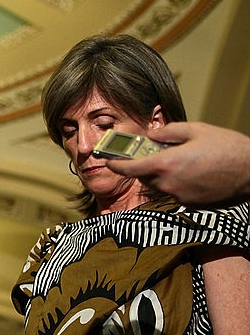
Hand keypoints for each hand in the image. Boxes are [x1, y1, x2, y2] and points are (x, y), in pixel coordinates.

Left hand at [107, 122, 249, 205]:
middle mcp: (168, 183)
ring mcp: (178, 196)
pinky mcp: (189, 204)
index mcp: (165, 164)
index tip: (108, 162)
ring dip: (163, 174)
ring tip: (184, 162)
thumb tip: (150, 136)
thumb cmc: (227, 148)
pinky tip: (195, 173)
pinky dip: (178, 183)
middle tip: (157, 154)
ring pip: (159, 185)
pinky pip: (174, 192)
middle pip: (144, 177)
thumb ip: (168, 132)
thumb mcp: (196, 130)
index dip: (116, 165)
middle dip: (145, 166)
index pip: (130, 168)